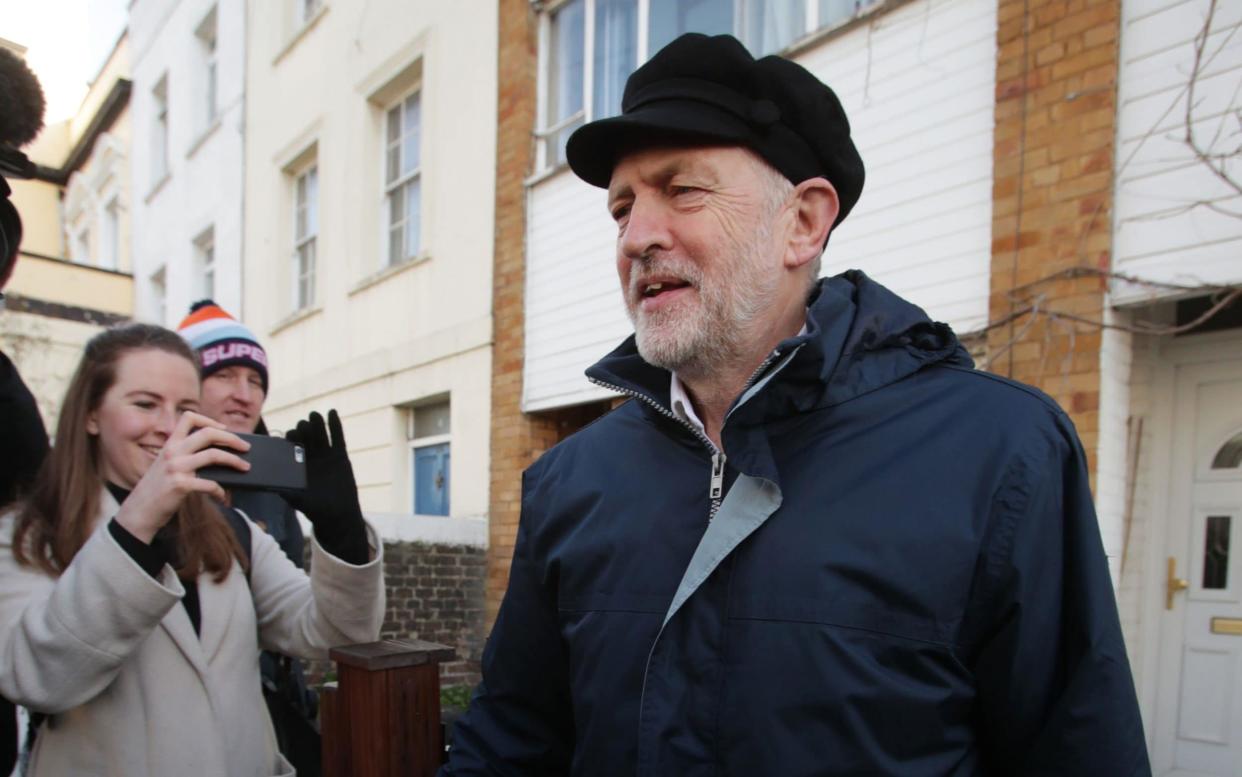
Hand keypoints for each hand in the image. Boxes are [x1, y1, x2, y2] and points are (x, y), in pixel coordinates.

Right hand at [115, 411, 248, 542]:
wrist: (138, 512)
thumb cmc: (157, 489)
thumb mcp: (166, 466)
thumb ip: (185, 456)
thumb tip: (219, 456)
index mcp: (170, 444)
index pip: (189, 418)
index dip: (209, 420)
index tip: (224, 429)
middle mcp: (172, 452)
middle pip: (208, 433)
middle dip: (232, 439)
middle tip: (246, 447)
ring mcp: (176, 468)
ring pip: (214, 455)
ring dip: (234, 461)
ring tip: (245, 467)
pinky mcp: (180, 485)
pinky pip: (210, 483)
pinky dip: (220, 490)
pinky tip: (222, 496)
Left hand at [284, 410, 364, 547]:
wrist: (338, 514)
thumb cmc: (316, 508)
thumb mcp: (297, 500)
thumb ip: (285, 491)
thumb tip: (267, 486)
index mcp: (298, 465)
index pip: (292, 447)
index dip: (290, 439)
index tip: (288, 435)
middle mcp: (311, 457)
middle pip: (306, 437)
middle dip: (303, 430)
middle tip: (301, 425)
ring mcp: (326, 455)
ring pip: (321, 434)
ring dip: (317, 423)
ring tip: (313, 414)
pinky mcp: (340, 455)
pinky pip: (337, 437)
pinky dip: (335, 425)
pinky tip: (331, 412)